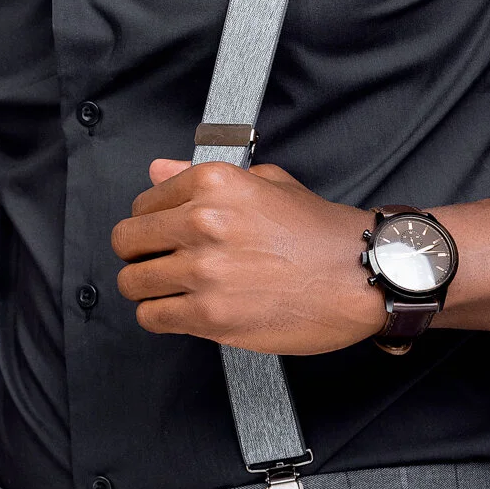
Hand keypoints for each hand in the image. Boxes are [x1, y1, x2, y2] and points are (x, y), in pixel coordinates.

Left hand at [111, 159, 384, 354]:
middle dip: (139, 253)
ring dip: (146, 288)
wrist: (361, 274)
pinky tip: (180, 312)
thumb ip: (203, 176)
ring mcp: (204, 271)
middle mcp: (202, 222)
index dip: (150, 221)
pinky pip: (152, 317)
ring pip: (133, 282)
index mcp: (213, 183)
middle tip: (158, 262)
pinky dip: (159, 317)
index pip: (143, 202)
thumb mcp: (266, 182)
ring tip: (170, 291)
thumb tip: (158, 171)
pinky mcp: (210, 316)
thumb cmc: (320, 232)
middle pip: (128, 241)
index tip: (160, 234)